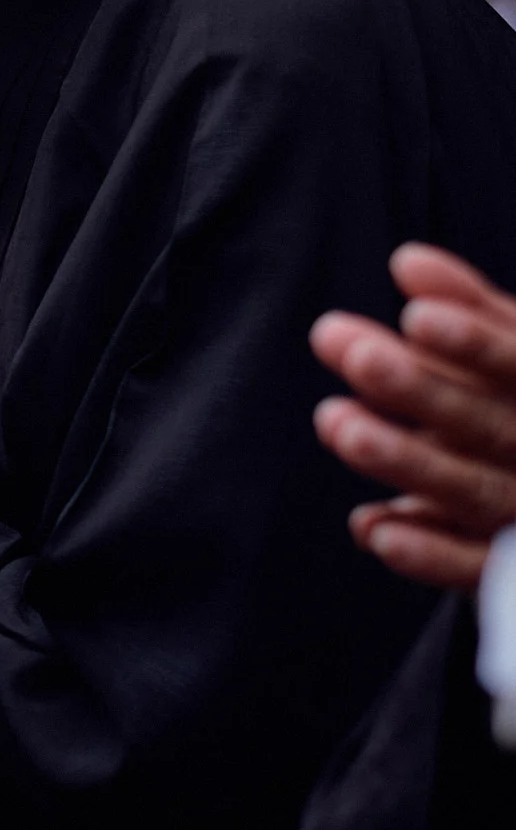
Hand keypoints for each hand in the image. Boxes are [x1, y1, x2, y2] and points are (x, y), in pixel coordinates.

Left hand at [312, 242, 515, 590]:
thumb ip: (472, 312)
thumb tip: (408, 261)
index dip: (478, 345)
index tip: (416, 316)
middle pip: (491, 426)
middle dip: (423, 392)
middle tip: (351, 352)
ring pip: (477, 493)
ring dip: (408, 461)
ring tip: (338, 424)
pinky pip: (476, 568)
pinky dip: (429, 553)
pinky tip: (372, 527)